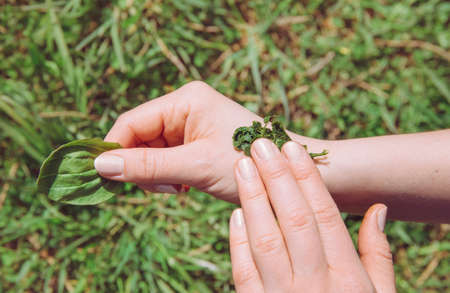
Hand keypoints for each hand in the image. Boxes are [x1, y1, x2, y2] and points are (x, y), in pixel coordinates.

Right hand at [94, 81, 322, 202]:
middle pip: (139, 136)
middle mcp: (186, 105)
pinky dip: (169, 173)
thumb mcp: (196, 166)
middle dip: (143, 166)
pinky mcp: (196, 137)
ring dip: (157, 173)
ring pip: (151, 149)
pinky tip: (187, 183)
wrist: (286, 174)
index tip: (107, 179)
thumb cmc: (249, 164)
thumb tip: (99, 166)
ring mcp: (191, 121)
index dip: (114, 150)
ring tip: (182, 186)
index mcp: (185, 100)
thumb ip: (148, 166)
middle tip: (167, 187)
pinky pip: (166, 155)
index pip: (131, 122)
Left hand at [229, 139, 395, 291]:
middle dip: (275, 178)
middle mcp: (314, 284)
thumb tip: (378, 209)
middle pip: (292, 220)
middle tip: (260, 145)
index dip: (307, 179)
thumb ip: (378, 253)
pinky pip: (244, 272)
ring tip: (242, 166)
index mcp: (347, 276)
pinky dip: (238, 241)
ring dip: (252, 200)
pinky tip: (235, 213)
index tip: (293, 149)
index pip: (323, 215)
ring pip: (265, 240)